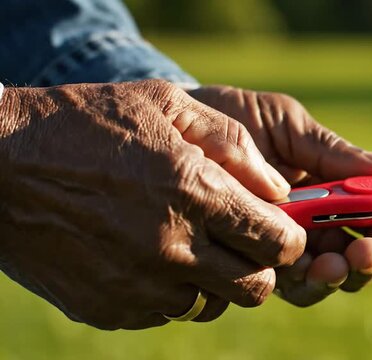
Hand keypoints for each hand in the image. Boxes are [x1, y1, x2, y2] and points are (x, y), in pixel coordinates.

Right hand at [0, 80, 304, 328]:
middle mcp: (171, 247)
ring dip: (217, 280)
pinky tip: (152, 256)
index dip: (289, 238)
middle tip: (244, 242)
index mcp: (194, 192)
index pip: (276, 241)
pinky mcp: (110, 309)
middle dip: (261, 265)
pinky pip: (167, 313)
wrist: (0, 165)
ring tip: (193, 245)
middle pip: (255, 286)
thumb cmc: (89, 123)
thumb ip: (235, 146)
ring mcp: (138, 285)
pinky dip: (173, 290)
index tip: (282, 230)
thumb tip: (278, 189)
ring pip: (214, 305)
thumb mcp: (168, 106)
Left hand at [188, 86, 371, 305]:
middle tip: (366, 252)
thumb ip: (332, 151)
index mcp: (328, 188)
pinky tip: (296, 266)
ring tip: (333, 264)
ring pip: (321, 277)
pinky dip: (297, 281)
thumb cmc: (237, 120)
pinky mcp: (250, 259)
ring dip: (335, 277)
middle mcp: (309, 222)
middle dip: (366, 259)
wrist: (178, 129)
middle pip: (352, 255)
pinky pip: (280, 282)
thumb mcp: (287, 125)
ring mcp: (280, 243)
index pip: (368, 216)